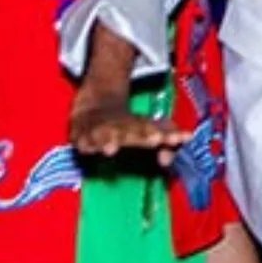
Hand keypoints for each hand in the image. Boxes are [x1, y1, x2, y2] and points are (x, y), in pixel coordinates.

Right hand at [70, 84, 190, 165]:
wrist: (94, 102)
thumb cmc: (126, 124)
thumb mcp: (148, 130)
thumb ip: (164, 145)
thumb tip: (168, 160)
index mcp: (139, 125)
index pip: (156, 129)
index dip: (168, 134)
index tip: (181, 138)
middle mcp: (120, 126)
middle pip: (133, 130)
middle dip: (144, 135)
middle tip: (156, 139)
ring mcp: (99, 130)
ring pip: (105, 135)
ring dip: (109, 141)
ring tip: (111, 149)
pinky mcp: (80, 136)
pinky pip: (82, 141)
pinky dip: (84, 144)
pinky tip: (87, 149)